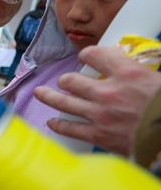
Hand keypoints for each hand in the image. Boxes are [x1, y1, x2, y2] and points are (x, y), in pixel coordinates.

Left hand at [36, 45, 160, 156]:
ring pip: (63, 102)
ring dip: (50, 96)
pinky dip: (59, 125)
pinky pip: (70, 129)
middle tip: (65, 82)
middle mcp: (108, 92)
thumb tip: (128, 69)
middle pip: (72, 80)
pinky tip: (52, 122)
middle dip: (66, 80)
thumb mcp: (157, 79)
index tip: (86, 56)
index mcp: (128, 73)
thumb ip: (137, 72)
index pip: (95, 54)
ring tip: (41, 93)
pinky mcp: (98, 135)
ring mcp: (100, 114)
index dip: (88, 54)